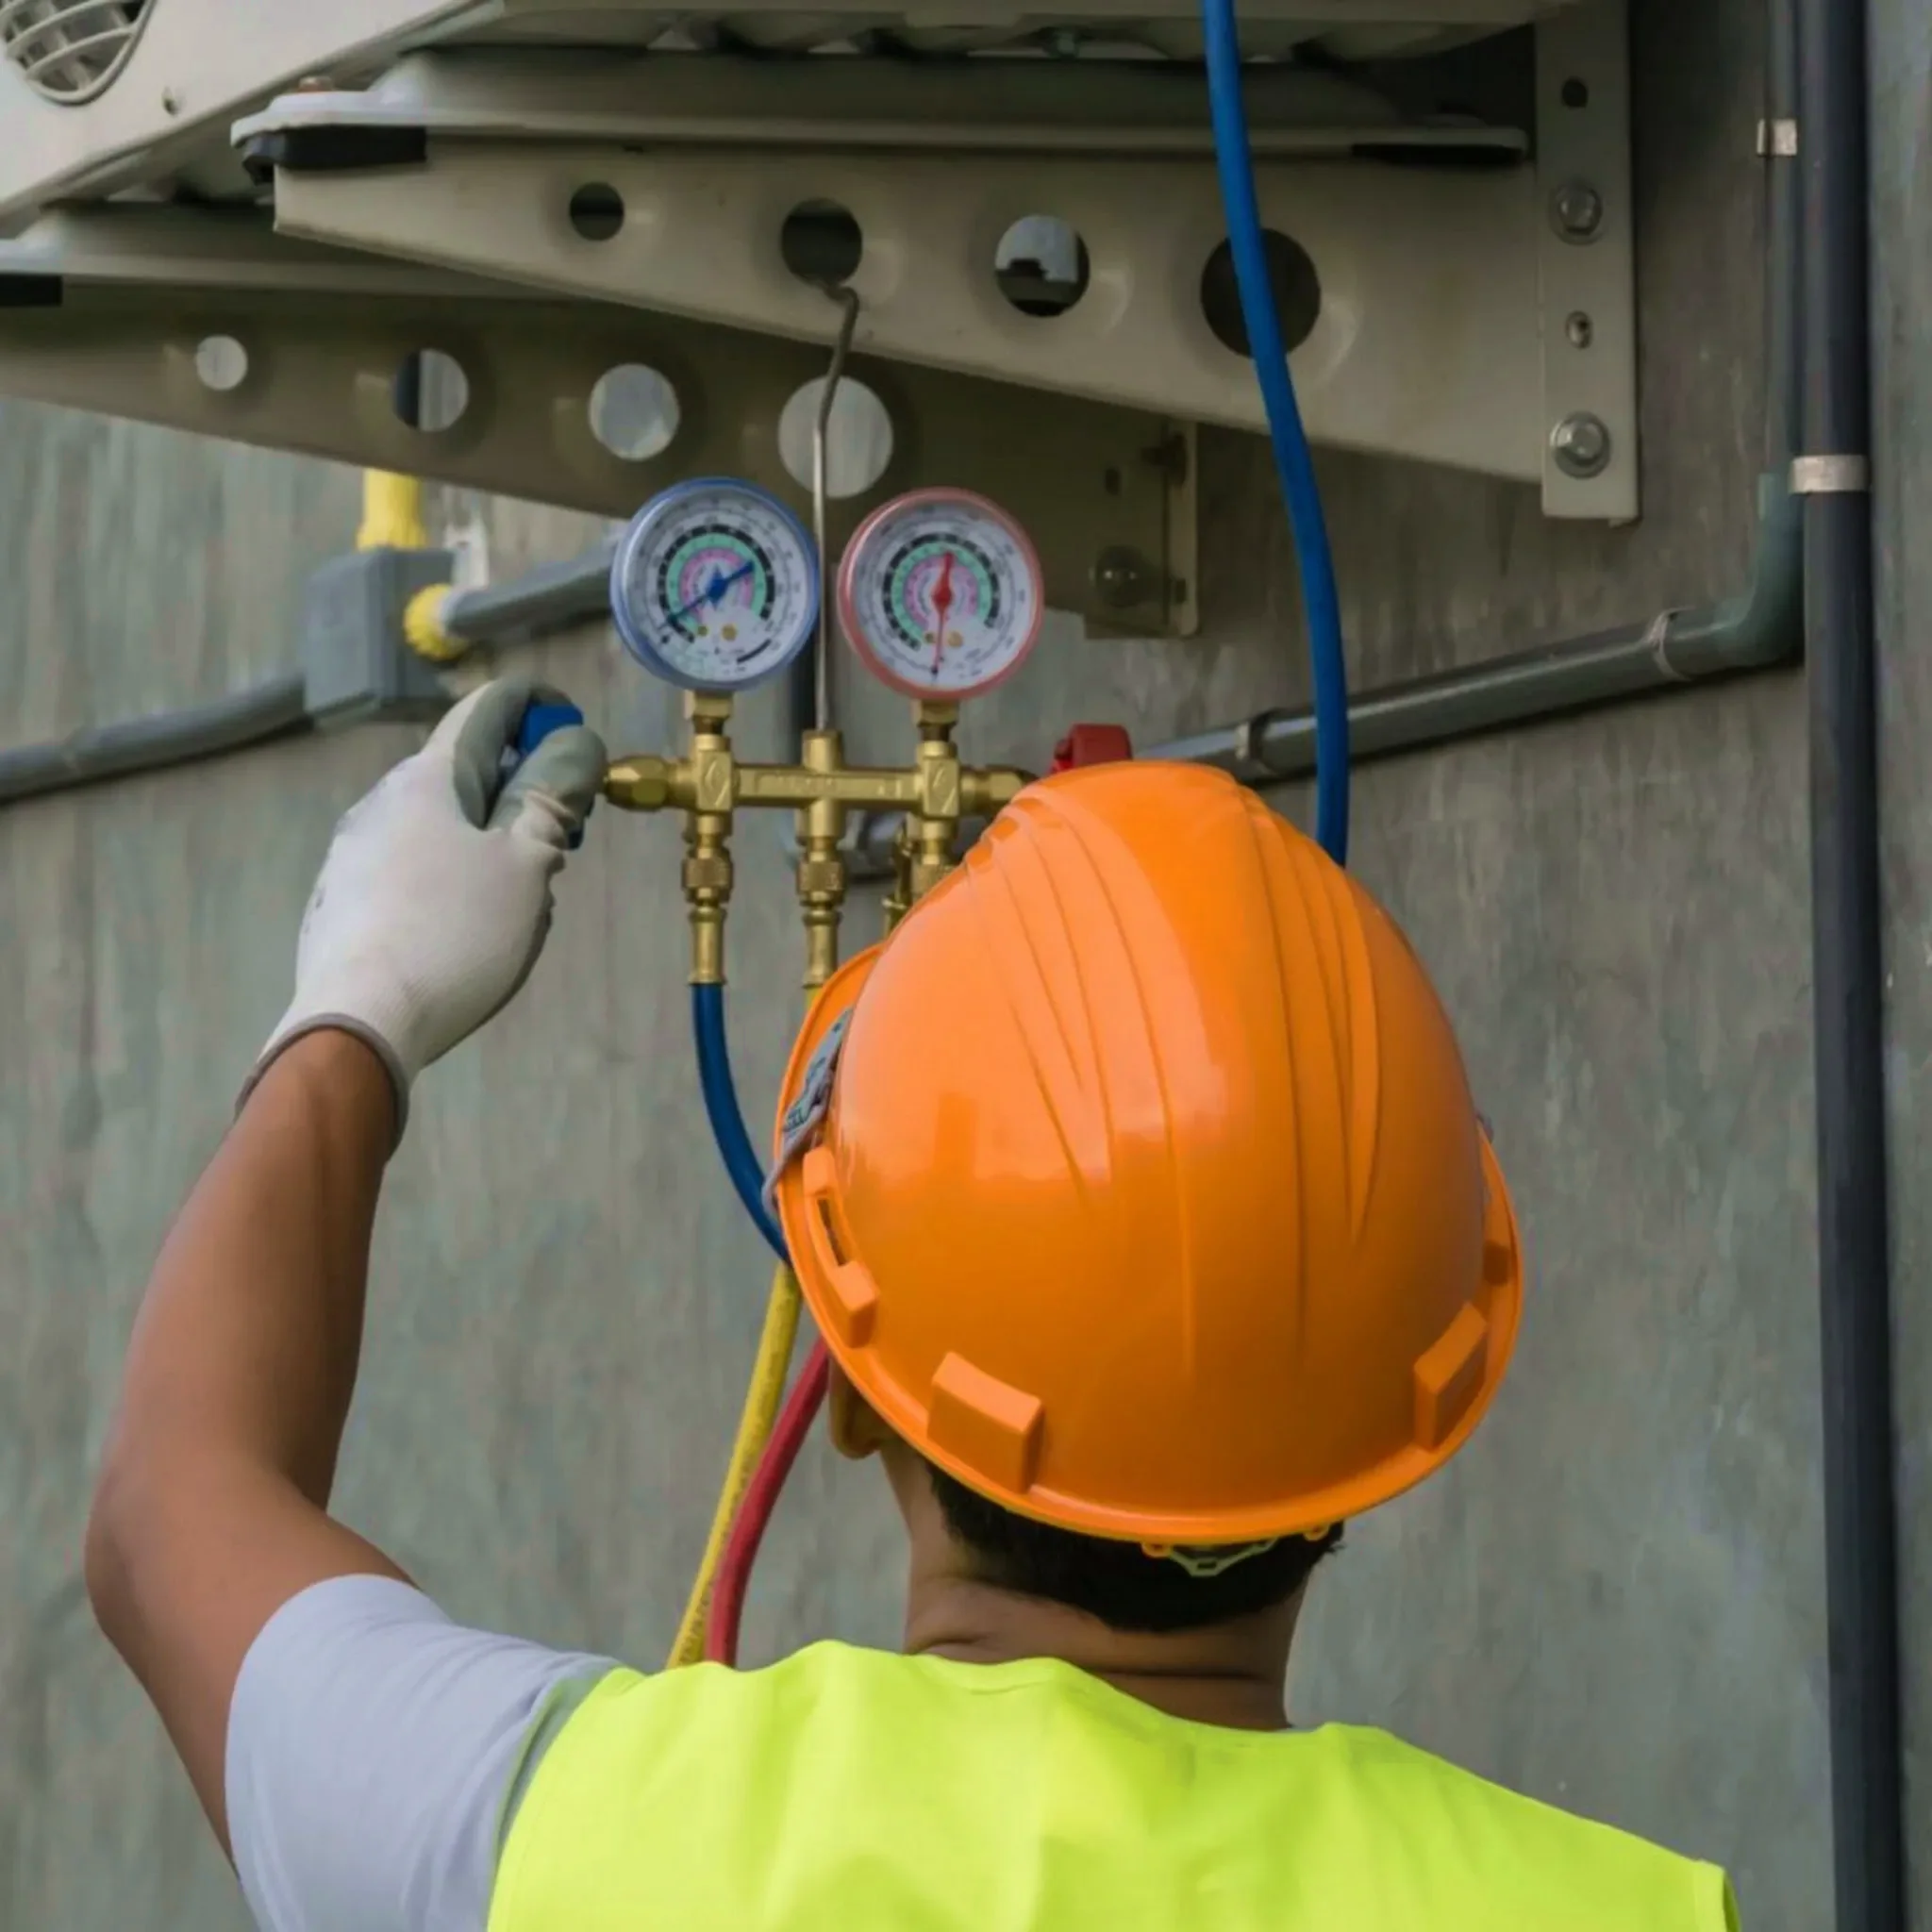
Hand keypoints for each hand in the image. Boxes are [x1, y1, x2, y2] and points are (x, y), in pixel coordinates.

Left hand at [245, 677, 606, 1135]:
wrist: (356, 1022)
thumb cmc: (454, 934)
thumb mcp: (526, 865)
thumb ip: (551, 799)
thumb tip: (575, 744)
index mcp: (427, 778)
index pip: (487, 709)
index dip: (538, 706)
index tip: (574, 731)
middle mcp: (381, 801)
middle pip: (463, 771)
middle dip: (519, 790)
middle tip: (562, 837)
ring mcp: (353, 853)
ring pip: (439, 826)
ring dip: (489, 841)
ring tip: (523, 898)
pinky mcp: (342, 902)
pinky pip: (413, 870)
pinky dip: (453, 877)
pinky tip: (470, 932)